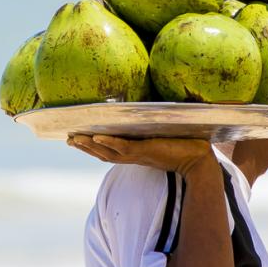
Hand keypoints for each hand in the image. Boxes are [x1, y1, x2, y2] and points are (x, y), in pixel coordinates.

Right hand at [67, 134, 215, 177]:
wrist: (200, 159)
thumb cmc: (186, 146)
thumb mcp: (165, 135)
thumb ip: (155, 127)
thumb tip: (152, 107)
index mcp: (136, 153)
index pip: (108, 151)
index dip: (91, 146)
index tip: (75, 138)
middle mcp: (134, 156)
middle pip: (102, 153)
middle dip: (84, 147)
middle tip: (67, 138)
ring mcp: (139, 154)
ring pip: (108, 152)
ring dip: (90, 145)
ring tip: (74, 138)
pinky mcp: (147, 151)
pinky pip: (124, 147)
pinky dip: (110, 142)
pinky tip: (97, 135)